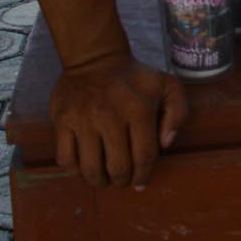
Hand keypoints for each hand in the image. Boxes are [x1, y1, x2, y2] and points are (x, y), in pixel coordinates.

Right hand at [48, 53, 187, 188]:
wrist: (94, 57)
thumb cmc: (134, 77)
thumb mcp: (167, 85)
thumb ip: (178, 113)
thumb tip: (166, 144)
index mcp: (139, 110)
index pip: (144, 156)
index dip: (143, 176)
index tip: (141, 183)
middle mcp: (110, 117)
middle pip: (117, 167)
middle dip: (122, 181)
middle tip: (122, 179)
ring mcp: (83, 121)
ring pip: (90, 168)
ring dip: (99, 181)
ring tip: (104, 178)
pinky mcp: (62, 122)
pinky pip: (66, 159)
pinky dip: (75, 170)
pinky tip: (84, 166)